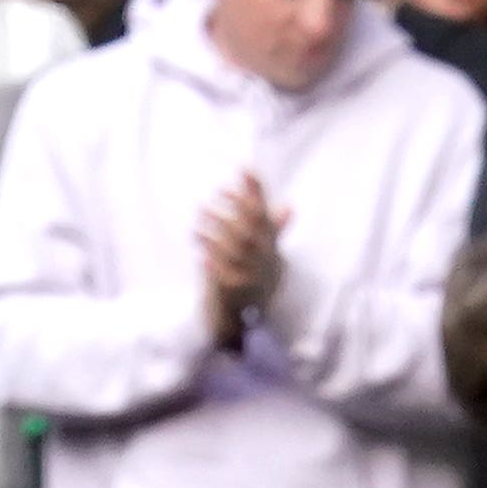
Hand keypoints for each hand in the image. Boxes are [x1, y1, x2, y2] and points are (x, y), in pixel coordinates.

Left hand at [198, 168, 288, 348]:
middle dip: (235, 206)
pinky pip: (223, 274)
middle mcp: (265, 259)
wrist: (244, 319)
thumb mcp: (267, 256)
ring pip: (235, 248)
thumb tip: (287, 206)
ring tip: (199, 216)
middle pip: (252, 227)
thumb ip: (273, 230)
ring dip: (216, 229)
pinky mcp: (235, 292)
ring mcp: (251, 275)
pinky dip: (212, 261)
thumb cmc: (253, 280)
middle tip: (215, 192)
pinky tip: (199, 253)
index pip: (266, 213)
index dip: (256, 190)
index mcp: (271, 247)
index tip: (244, 168)